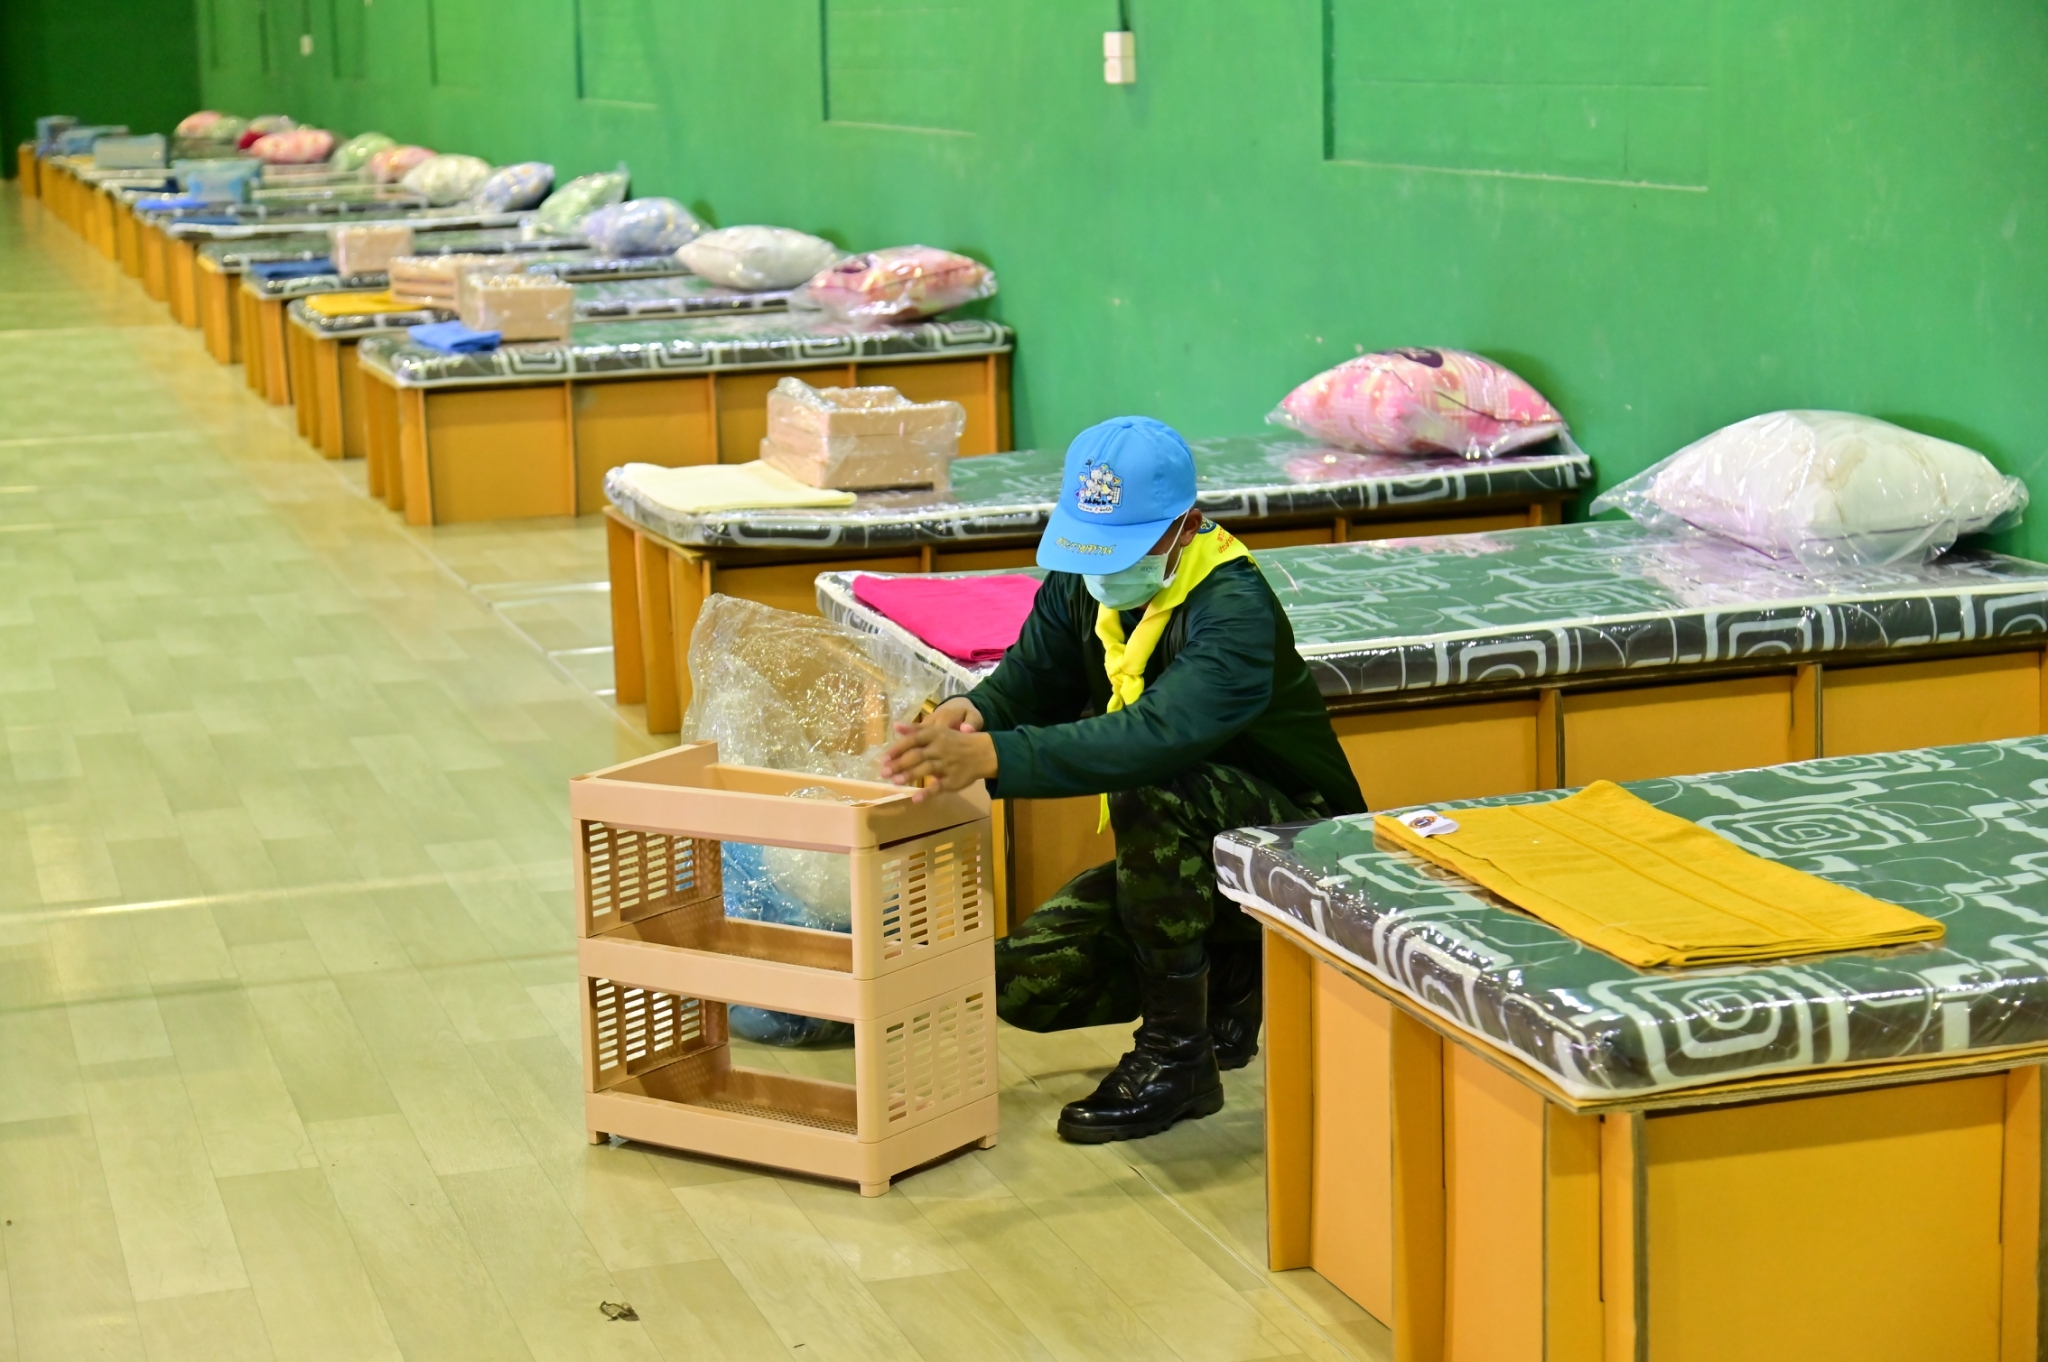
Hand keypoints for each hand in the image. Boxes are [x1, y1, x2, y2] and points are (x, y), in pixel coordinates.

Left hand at [880, 700, 995, 798]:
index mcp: (935, 735)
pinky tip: (915, 799)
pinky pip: (939, 787)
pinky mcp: (953, 780)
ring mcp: (947, 765)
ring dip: (909, 776)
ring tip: (895, 782)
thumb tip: (895, 725)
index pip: (913, 740)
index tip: (883, 758)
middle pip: (917, 756)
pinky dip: (928, 793)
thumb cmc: (954, 741)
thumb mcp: (937, 731)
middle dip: (899, 764)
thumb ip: (915, 730)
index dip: (897, 749)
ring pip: (926, 769)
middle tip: (883, 772)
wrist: (982, 752)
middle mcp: (940, 749)